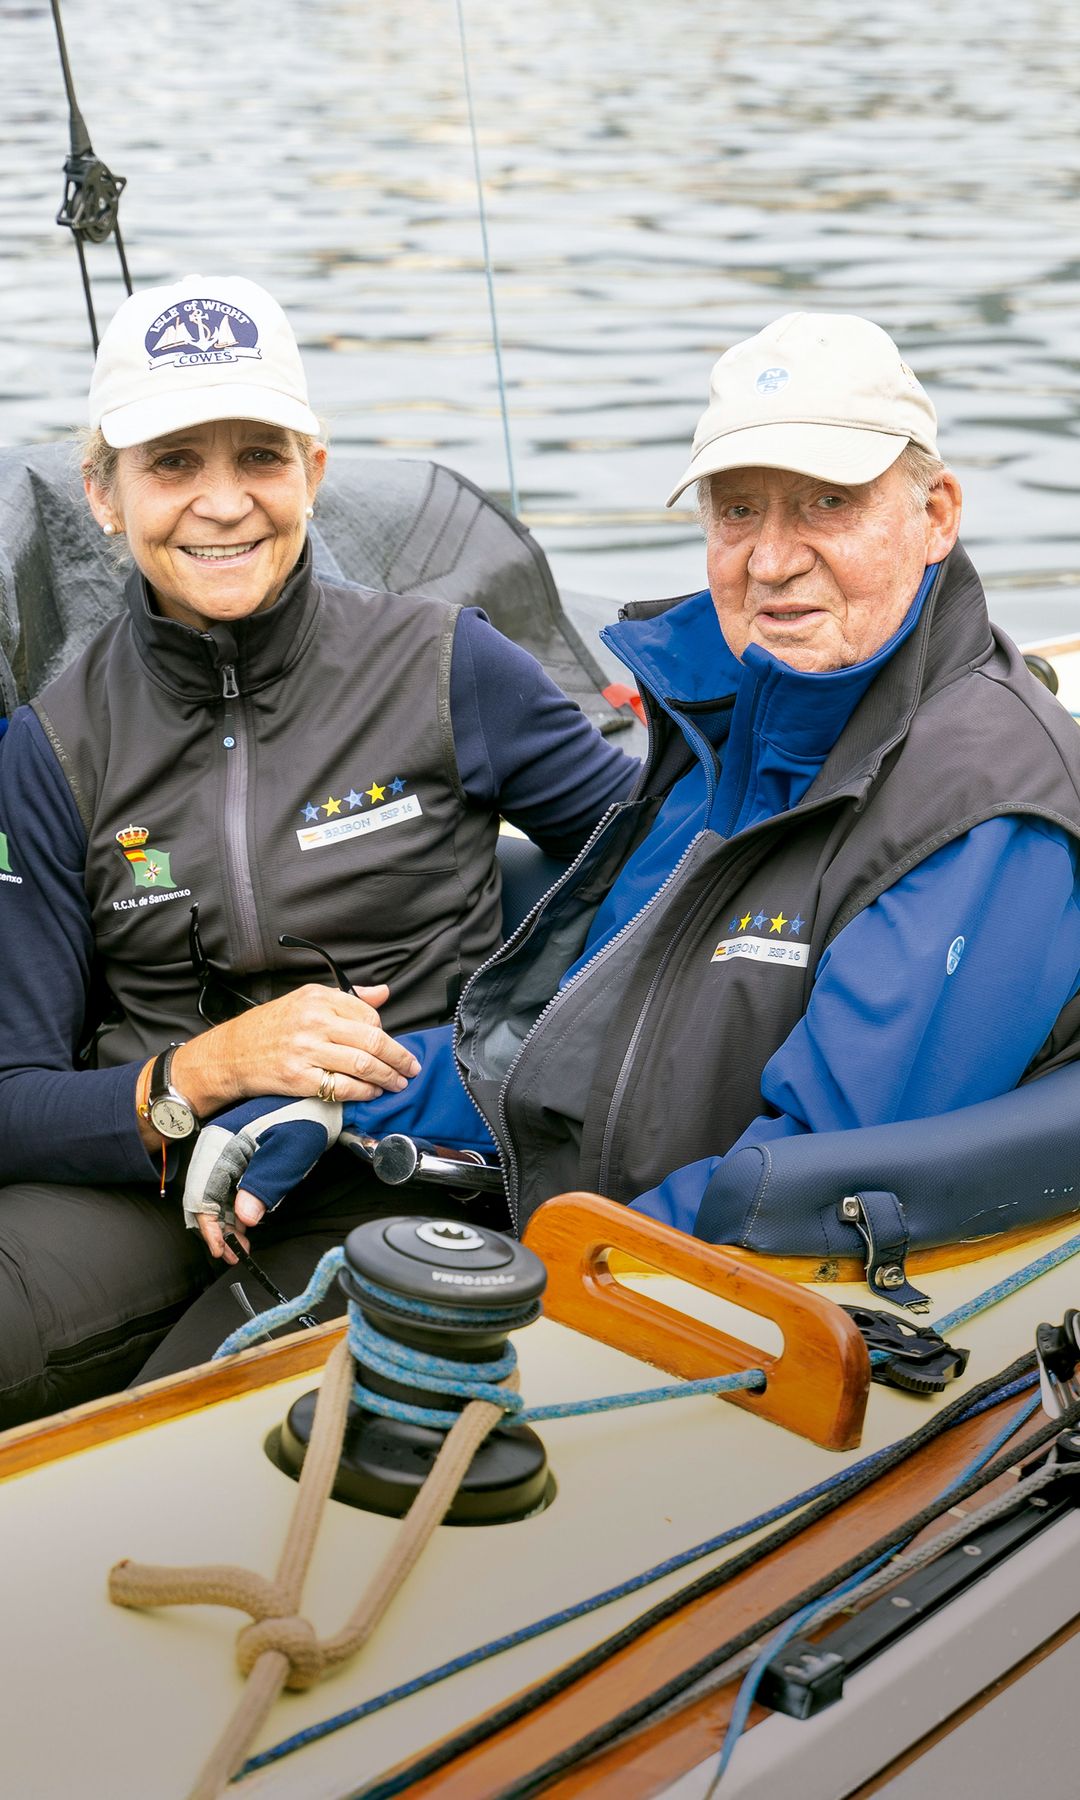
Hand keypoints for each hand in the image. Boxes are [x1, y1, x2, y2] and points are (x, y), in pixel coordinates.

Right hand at [171, 982, 421, 1120]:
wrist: (231, 1053)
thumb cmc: (272, 1026)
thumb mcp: (306, 999)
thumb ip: (348, 998)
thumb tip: (383, 993)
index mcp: (318, 998)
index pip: (368, 1015)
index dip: (385, 1033)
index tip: (391, 1045)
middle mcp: (313, 1021)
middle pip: (372, 1040)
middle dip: (398, 1058)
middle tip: (411, 1068)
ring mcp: (306, 1050)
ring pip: (362, 1064)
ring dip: (386, 1077)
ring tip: (397, 1083)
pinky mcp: (299, 1078)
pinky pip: (342, 1087)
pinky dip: (363, 1092)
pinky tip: (371, 1093)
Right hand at [182, 1096, 340, 1258]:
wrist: (322, 1099)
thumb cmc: (307, 1117)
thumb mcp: (288, 1152)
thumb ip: (264, 1185)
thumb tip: (244, 1218)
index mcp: (220, 1142)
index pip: (201, 1193)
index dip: (210, 1226)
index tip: (223, 1249)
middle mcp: (217, 1146)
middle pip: (203, 1196)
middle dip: (216, 1229)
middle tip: (234, 1254)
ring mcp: (226, 1151)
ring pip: (214, 1195)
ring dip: (225, 1222)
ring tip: (242, 1245)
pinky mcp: (238, 1155)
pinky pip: (227, 1187)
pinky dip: (233, 1209)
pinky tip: (245, 1224)